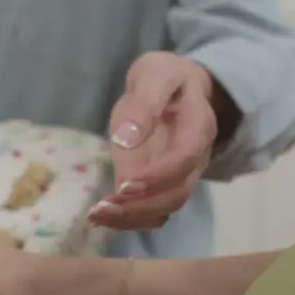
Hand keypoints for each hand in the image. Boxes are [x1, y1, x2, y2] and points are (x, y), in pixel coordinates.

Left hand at [89, 52, 218, 230]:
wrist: (175, 86)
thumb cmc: (164, 78)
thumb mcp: (154, 75)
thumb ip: (144, 103)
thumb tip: (127, 138)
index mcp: (198, 125)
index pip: (186, 158)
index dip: (158, 176)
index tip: (125, 186)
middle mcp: (196, 157)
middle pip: (178, 193)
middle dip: (141, 207)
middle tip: (102, 210)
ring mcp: (182, 174)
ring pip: (166, 208)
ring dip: (132, 218)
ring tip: (96, 216)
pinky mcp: (164, 184)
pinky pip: (153, 210)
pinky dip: (129, 218)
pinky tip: (100, 217)